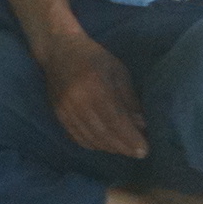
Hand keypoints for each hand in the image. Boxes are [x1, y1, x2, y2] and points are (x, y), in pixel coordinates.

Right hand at [38, 33, 147, 157]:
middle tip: (138, 153)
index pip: (115, 121)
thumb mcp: (118, 72)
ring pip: (90, 139)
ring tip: (124, 148)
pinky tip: (105, 143)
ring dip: (110, 147)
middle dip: (123, 147)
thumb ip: (129, 99)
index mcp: (95, 86)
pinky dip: (94, 144)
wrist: (58, 51)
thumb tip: (142, 125)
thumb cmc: (93, 57)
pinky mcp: (58, 115)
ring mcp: (65, 110)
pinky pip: (78, 137)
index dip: (130, 138)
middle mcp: (77, 101)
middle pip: (103, 134)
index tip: (144, 150)